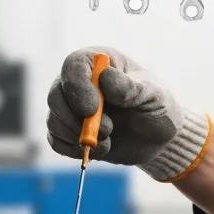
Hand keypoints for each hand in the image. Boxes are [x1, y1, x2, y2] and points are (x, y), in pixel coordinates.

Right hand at [47, 47, 210, 181]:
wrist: (159, 138)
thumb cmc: (158, 108)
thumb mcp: (154, 96)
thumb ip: (131, 88)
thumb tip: (105, 77)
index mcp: (100, 63)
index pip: (73, 65)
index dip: (77, 87)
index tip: (91, 109)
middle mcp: (81, 83)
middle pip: (56, 94)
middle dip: (74, 117)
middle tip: (107, 130)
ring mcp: (72, 108)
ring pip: (54, 119)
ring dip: (77, 136)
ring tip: (108, 141)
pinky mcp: (70, 132)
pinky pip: (56, 141)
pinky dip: (73, 150)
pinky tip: (101, 150)